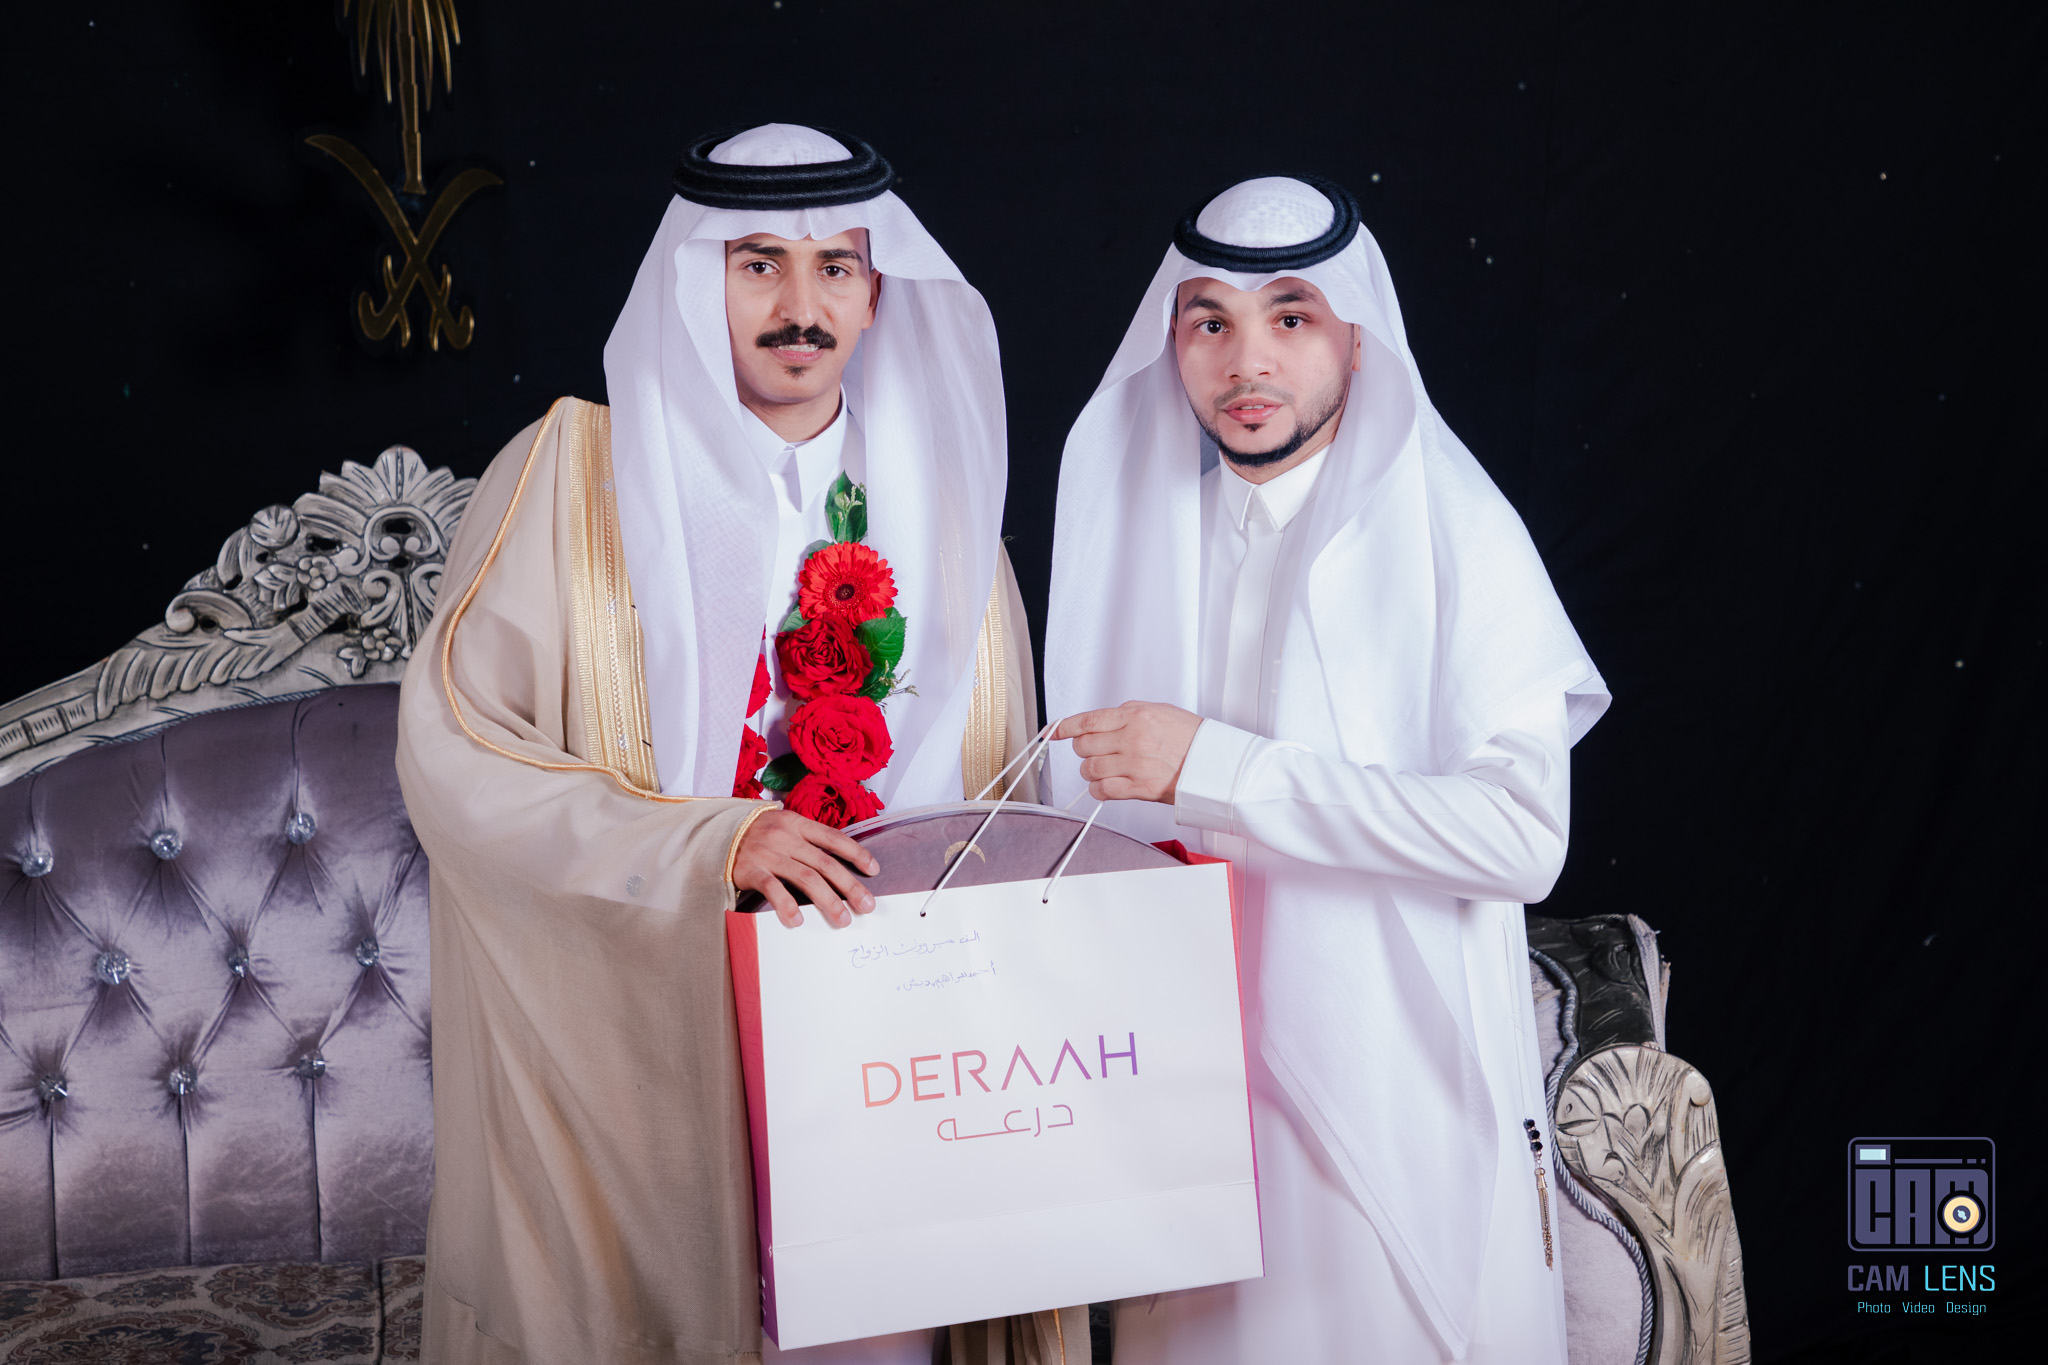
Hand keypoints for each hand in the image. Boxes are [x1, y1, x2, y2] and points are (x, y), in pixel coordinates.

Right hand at [731, 808, 879, 928]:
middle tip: (866, 905)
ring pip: (805, 878)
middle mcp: (785, 837)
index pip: (833, 838)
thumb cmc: (756, 835)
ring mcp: (768, 853)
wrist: (714, 834)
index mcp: (796, 824)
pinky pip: (772, 888)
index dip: (856, 853)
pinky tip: (798, 921)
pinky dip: (786, 905)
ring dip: (827, 900)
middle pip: (825, 863)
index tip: (874, 870)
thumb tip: (839, 862)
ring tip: (842, 918)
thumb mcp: (783, 827)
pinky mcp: (750, 870)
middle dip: (849, 885)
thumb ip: (806, 840)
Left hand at [1052, 701, 1202, 803]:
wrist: (1213, 762)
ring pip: (1090, 769)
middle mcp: (1133, 739)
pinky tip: (1106, 785)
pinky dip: (1098, 789)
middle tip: (1094, 752)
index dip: (1065, 727)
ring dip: (1091, 771)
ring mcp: (1135, 764)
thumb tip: (1099, 722)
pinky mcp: (1139, 788)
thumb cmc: (1189, 737)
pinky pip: (1103, 791)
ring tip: (1104, 769)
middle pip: (1085, 746)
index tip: (1054, 731)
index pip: (1089, 721)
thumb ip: (1126, 714)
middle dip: (1084, 750)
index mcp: (1136, 716)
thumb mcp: (1158, 711)